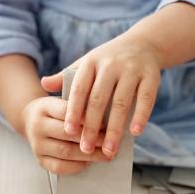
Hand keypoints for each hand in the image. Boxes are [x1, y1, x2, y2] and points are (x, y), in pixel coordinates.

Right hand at [20, 97, 109, 174]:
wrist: (30, 120)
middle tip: (109, 141)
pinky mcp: (40, 160)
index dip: (88, 118)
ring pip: (65, 151)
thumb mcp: (62, 100)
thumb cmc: (54, 111)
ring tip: (106, 155)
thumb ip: (79, 104)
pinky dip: (76, 166)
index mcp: (44, 107)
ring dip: (89, 155)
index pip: (67, 112)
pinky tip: (89, 163)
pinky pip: (59, 167)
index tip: (106, 124)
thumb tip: (105, 114)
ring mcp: (37, 145)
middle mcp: (37, 126)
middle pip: (67, 133)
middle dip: (92, 139)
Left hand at [41, 35, 160, 159]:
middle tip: (85, 149)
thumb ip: (66, 76)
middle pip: (98, 100)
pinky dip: (141, 116)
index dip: (73, 111)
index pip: (79, 89)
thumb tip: (43, 84)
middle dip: (91, 127)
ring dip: (114, 129)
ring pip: (121, 103)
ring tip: (109, 150)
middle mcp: (110, 65)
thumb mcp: (86, 63)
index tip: (68, 132)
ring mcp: (131, 70)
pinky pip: (146, 99)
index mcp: (91, 62)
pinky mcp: (151, 77)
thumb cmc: (108, 60)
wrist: (144, 43)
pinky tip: (135, 133)